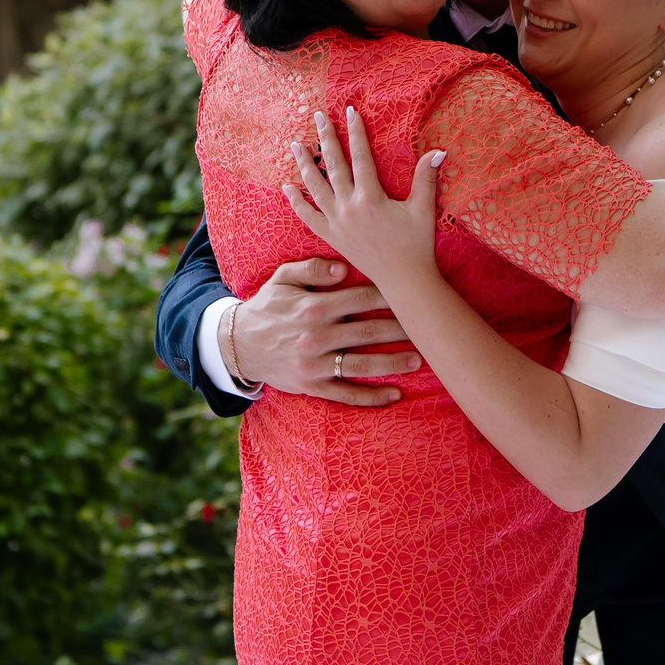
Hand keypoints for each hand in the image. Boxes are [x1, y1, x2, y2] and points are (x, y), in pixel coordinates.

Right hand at [226, 258, 422, 406]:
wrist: (237, 344)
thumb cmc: (267, 306)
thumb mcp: (282, 278)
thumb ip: (312, 268)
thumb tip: (343, 267)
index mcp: (313, 306)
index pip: (360, 298)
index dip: (389, 295)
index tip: (412, 292)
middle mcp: (316, 336)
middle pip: (368, 331)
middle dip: (400, 329)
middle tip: (427, 326)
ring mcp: (314, 364)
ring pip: (361, 364)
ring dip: (392, 363)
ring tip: (419, 361)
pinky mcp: (311, 386)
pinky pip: (345, 394)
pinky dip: (370, 396)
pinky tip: (394, 395)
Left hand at [283, 106, 444, 293]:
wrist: (404, 281)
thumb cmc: (417, 245)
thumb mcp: (424, 209)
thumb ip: (427, 178)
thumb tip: (439, 150)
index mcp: (371, 197)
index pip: (360, 156)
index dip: (355, 132)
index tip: (349, 111)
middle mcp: (348, 207)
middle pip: (334, 166)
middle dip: (326, 138)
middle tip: (317, 116)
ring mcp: (336, 223)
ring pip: (315, 187)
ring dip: (304, 165)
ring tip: (295, 144)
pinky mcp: (331, 236)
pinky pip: (308, 216)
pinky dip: (296, 201)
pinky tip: (287, 186)